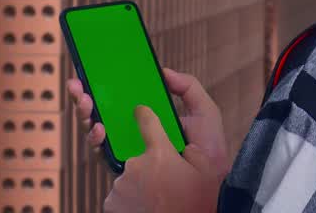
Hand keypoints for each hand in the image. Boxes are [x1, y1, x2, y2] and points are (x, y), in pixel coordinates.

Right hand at [66, 68, 231, 179]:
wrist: (209, 187)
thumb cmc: (210, 152)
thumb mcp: (204, 114)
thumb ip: (188, 88)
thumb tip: (164, 71)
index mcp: (153, 118)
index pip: (127, 99)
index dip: (111, 86)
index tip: (97, 72)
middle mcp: (136, 134)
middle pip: (106, 113)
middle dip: (88, 97)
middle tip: (78, 85)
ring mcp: (127, 151)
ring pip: (98, 130)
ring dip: (86, 113)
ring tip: (84, 101)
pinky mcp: (123, 169)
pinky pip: (102, 153)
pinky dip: (96, 139)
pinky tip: (100, 128)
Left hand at [103, 104, 221, 212]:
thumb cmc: (193, 205)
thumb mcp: (204, 175)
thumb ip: (195, 154)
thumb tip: (186, 146)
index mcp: (160, 153)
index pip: (147, 121)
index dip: (144, 114)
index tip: (140, 111)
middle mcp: (136, 165)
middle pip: (139, 156)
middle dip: (148, 167)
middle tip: (163, 184)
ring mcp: (121, 185)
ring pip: (129, 177)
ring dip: (138, 185)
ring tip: (155, 200)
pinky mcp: (111, 203)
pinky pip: (120, 195)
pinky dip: (129, 201)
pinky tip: (144, 208)